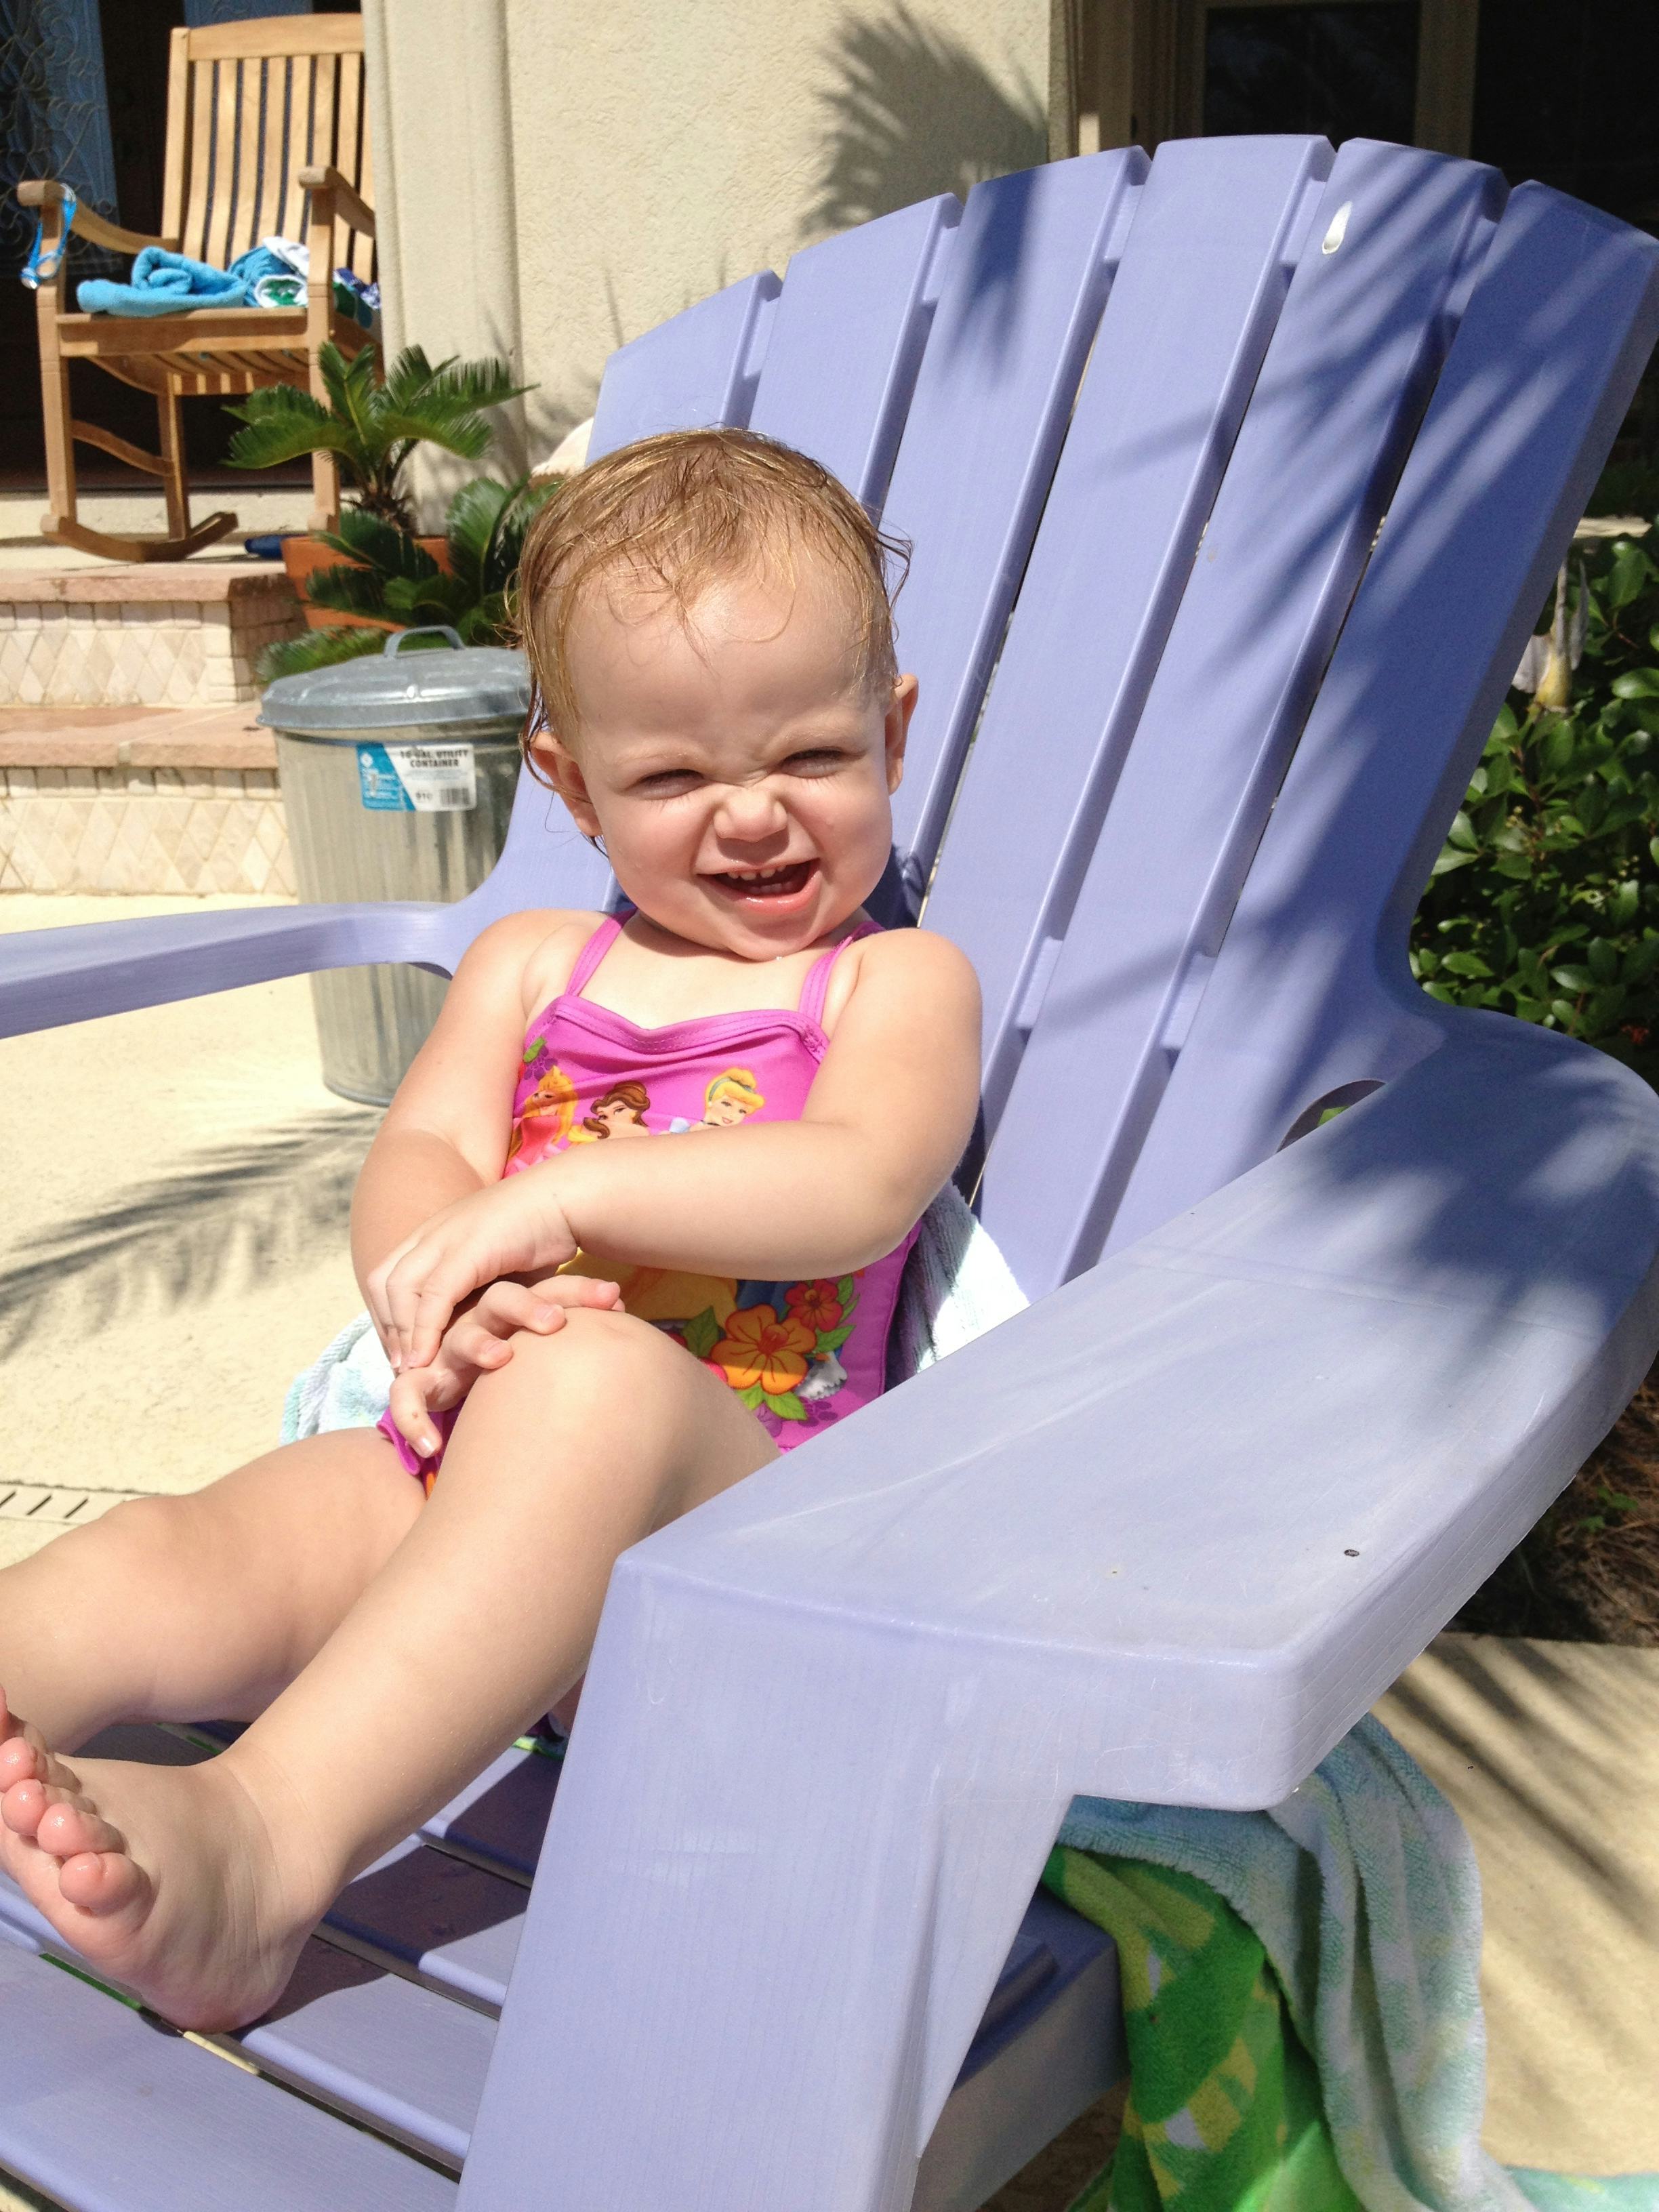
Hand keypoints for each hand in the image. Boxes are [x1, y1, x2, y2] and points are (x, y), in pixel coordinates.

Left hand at [368, 1169, 579, 1369]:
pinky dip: (425, 1329)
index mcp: (435, 1231)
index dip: (387, 1313)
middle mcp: (433, 1231)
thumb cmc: (543, 1234)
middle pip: (383, 1281)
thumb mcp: (498, 1261)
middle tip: (401, 1365)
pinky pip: (434, 1296)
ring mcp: (448, 1237)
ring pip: (401, 1288)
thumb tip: (475, 1319)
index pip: (387, 1274)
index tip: (401, 1349)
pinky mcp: (470, 1249)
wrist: (569, 1200)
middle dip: (386, 1326)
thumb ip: (478, 1284)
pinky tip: (427, 1357)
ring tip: (411, 1369)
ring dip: (401, 1332)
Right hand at [386, 1275, 623, 1456]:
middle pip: (504, 1300)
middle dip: (530, 1307)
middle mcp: (482, 1322)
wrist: (447, 1379)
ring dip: (479, 1345)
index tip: (617, 1299)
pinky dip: (416, 1420)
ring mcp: (450, 1351)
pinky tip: (431, 1446)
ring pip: (462, 1339)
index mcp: (517, 1309)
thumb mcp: (552, 1356)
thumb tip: (645, 1352)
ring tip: (501, 1358)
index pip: (552, 1290)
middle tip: (558, 1322)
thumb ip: (587, 1350)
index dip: (581, 1292)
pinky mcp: (422, 1383)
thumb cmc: (517, 1370)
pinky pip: (409, 1398)